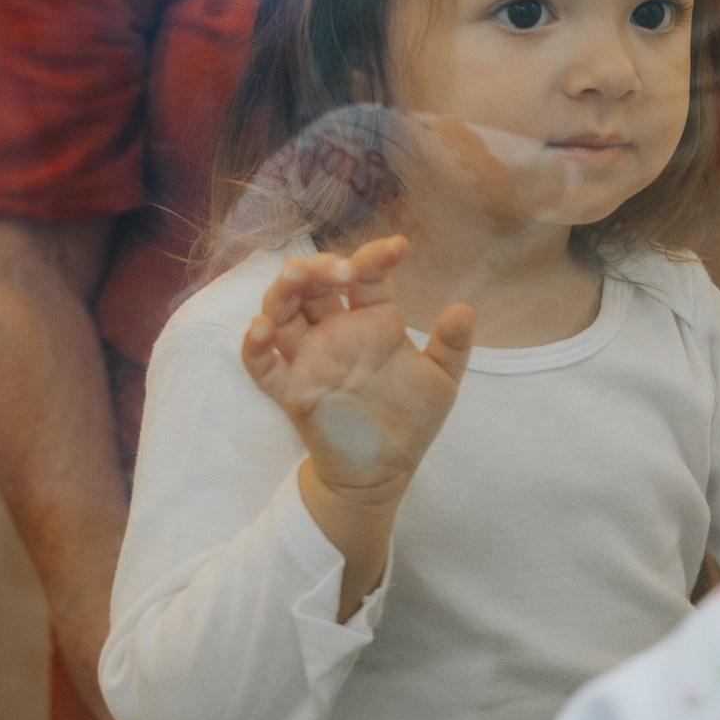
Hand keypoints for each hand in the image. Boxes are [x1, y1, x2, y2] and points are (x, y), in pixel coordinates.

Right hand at [241, 235, 472, 503]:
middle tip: (341, 270)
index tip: (398, 248)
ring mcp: (311, 358)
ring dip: (283, 291)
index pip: (367, 275)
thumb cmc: (411, 419)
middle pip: (316, 283)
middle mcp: (338, 331)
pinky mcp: (291, 390)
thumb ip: (452, 346)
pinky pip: (263, 363)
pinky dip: (255, 345)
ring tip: (292, 278)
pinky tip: (261, 329)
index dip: (377, 256)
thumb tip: (464, 308)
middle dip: (321, 266)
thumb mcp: (441, 381)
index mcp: (375, 320)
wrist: (385, 471)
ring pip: (283, 312)